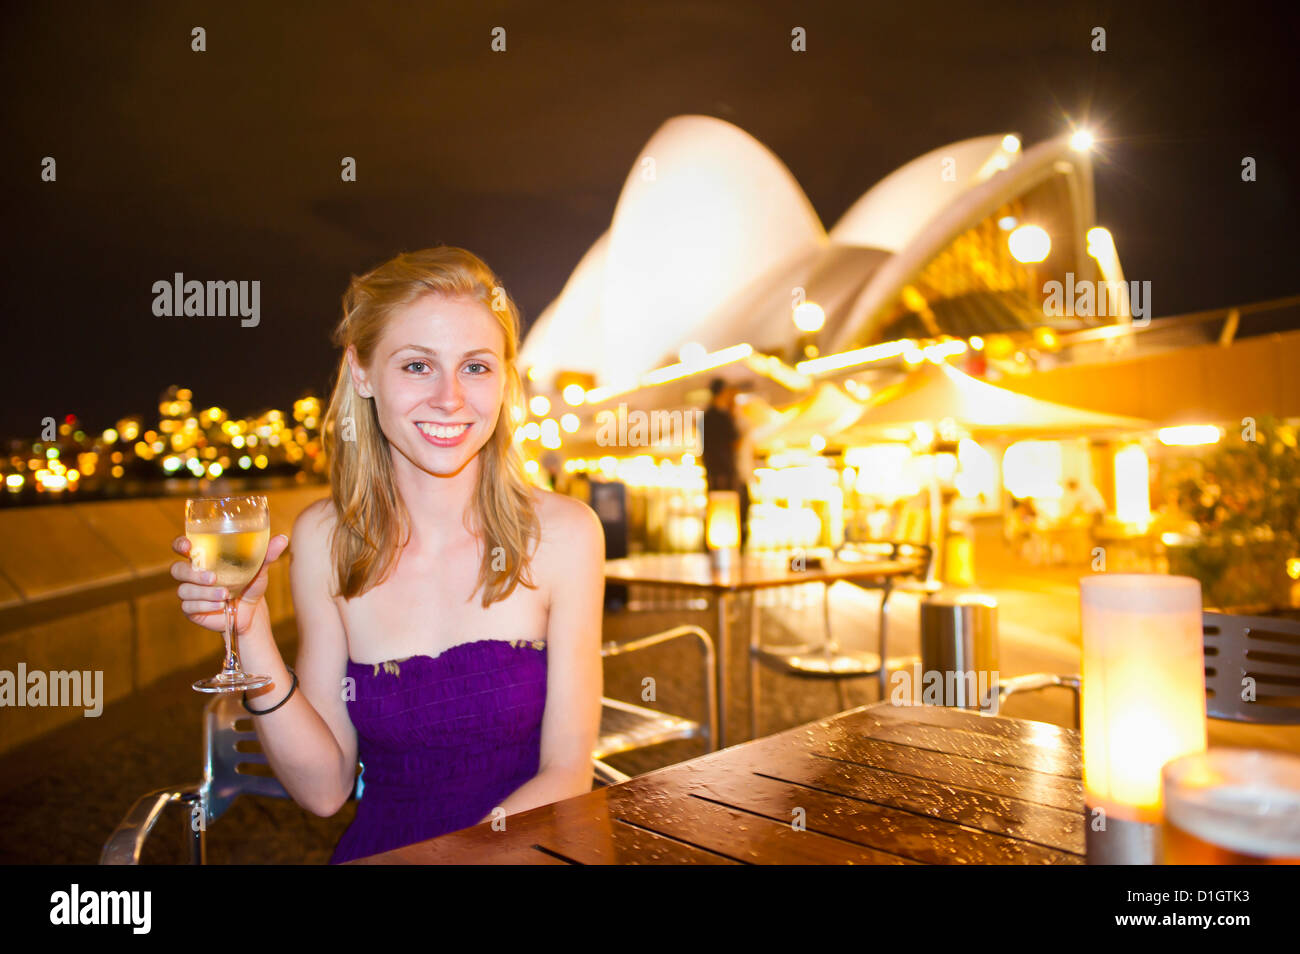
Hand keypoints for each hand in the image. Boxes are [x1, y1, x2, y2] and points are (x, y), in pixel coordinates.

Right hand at [171, 533, 289, 633]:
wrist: (252, 612)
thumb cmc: (251, 583)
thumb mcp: (259, 568)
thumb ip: (267, 554)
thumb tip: (283, 539)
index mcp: (204, 558)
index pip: (181, 547)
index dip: (180, 545)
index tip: (187, 546)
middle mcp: (193, 574)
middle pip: (177, 569)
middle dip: (192, 573)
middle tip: (213, 577)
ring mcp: (190, 592)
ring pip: (184, 590)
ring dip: (204, 592)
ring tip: (226, 595)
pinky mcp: (192, 609)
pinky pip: (189, 607)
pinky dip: (205, 606)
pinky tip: (220, 606)